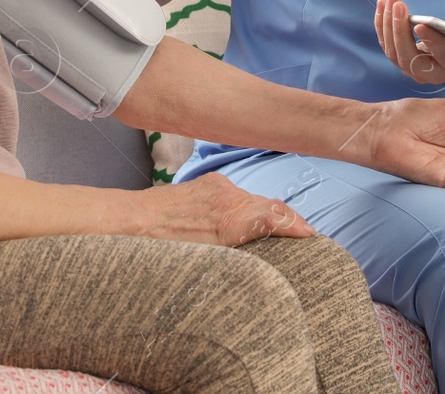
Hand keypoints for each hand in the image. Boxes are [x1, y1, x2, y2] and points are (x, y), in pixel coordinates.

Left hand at [133, 172, 314, 245]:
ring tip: (281, 228)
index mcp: (231, 221)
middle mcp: (229, 199)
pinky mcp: (210, 183)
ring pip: (254, 199)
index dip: (296, 225)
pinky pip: (238, 194)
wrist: (134, 221)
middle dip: (289, 219)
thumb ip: (237, 254)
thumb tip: (257, 258)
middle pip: (270, 206)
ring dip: (268, 213)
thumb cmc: (164, 249)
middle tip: (304, 233)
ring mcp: (219, 187)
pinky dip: (248, 206)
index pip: (275, 216)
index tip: (310, 235)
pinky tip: (248, 218)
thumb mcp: (206, 261)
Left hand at [376, 0, 444, 85]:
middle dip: (401, 29)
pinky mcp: (404, 60)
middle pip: (410, 57)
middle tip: (399, 4)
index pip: (442, 57)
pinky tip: (382, 5)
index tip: (420, 25)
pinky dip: (382, 25)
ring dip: (388, 24)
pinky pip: (388, 45)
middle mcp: (433, 75)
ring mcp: (415, 70)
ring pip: (394, 52)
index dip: (432, 42)